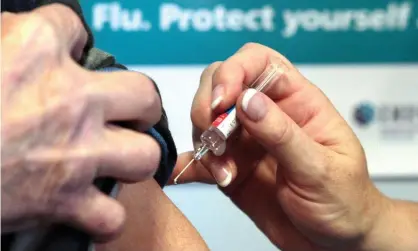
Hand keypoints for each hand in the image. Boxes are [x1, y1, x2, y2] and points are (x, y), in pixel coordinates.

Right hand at [1, 4, 160, 240]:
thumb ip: (5, 34)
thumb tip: (27, 31)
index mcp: (33, 48)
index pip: (72, 28)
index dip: (70, 42)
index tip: (66, 55)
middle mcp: (69, 98)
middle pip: (143, 94)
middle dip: (138, 105)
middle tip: (123, 112)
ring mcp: (74, 153)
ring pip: (144, 155)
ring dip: (133, 158)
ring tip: (116, 157)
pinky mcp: (62, 201)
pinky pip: (110, 217)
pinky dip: (104, 217)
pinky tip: (91, 208)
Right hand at [171, 43, 387, 250]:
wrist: (336, 242)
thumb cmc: (345, 200)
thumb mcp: (320, 168)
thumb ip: (282, 134)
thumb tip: (246, 100)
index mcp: (297, 102)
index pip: (258, 62)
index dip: (234, 70)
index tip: (223, 101)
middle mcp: (266, 115)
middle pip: (221, 85)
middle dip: (208, 107)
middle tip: (215, 140)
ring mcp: (246, 142)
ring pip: (207, 122)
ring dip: (205, 145)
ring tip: (224, 174)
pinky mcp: (231, 168)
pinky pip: (201, 160)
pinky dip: (188, 165)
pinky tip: (181, 175)